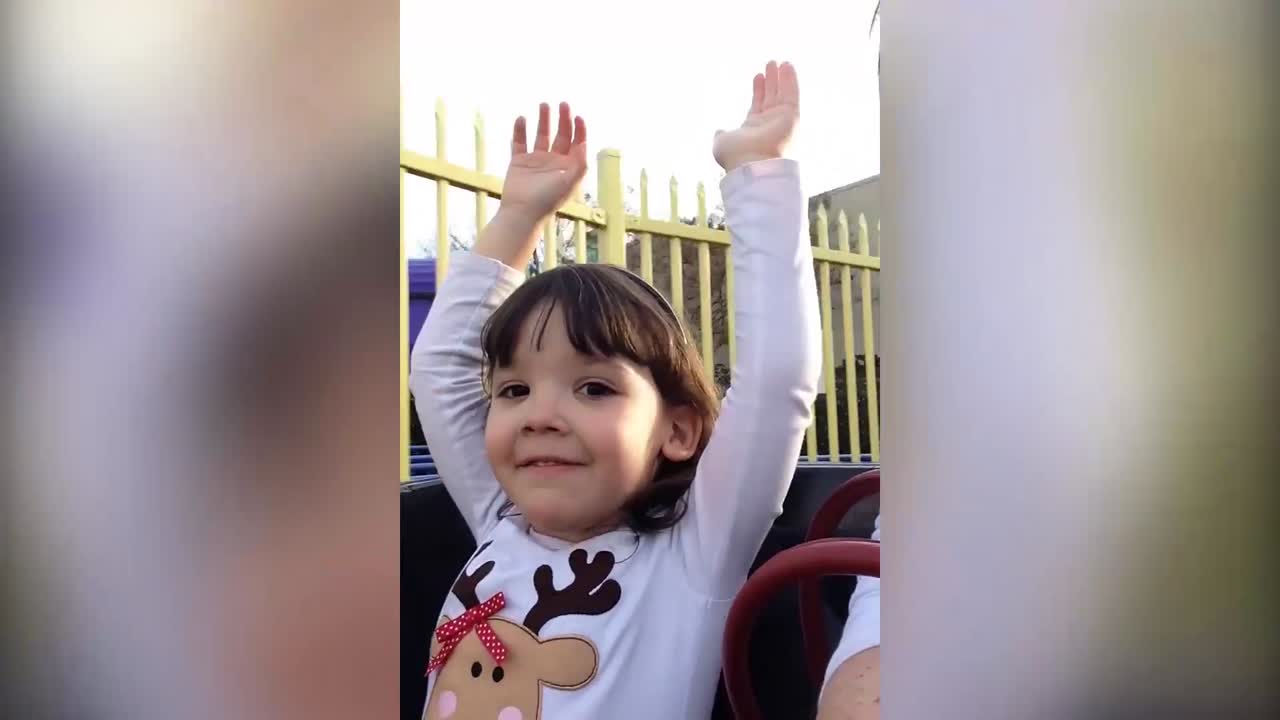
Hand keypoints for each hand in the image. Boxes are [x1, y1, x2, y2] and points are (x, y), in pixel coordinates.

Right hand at [499, 101, 587, 225]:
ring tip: (544, 104)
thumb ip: (580, 163)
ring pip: (540, 135)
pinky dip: (520, 130)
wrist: (522, 213)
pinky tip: (522, 118)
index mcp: (568, 166)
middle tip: (563, 104)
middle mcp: (553, 161)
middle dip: (563, 119)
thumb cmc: (548, 200)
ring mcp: (535, 161)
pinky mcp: (518, 162)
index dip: (579, 129)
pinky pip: (519, 142)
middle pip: (560, 135)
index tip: (577, 116)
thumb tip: (584, 143)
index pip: (576, 142)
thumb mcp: (570, 181)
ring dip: (543, 120)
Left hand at [712, 61, 799, 171]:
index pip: (758, 104)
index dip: (759, 90)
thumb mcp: (722, 142)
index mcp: (753, 127)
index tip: (757, 76)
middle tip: (771, 63)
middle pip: (772, 97)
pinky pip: (792, 94)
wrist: (754, 164)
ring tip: (780, 62)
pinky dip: (791, 80)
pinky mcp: (792, 116)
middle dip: (771, 81)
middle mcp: (769, 123)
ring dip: (782, 78)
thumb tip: (720, 131)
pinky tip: (788, 66)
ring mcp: (781, 119)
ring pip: (783, 94)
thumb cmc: (736, 156)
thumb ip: (722, 134)